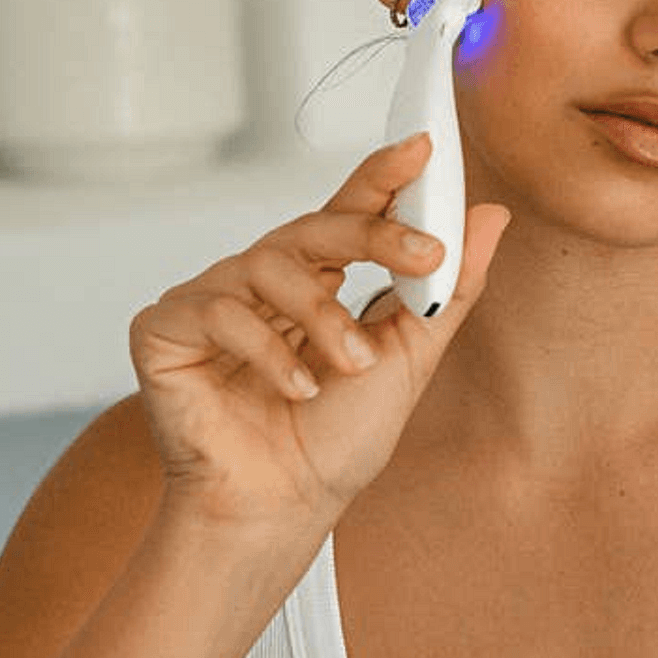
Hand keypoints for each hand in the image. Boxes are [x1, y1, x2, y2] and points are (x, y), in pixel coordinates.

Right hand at [129, 134, 509, 537]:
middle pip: (314, 226)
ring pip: (269, 265)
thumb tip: (493, 215)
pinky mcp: (164, 329)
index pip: (350, 212)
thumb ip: (451, 288)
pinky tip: (296, 389)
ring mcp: (211, 299)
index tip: (424, 148)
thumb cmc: (337, 439)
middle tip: (425, 254)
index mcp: (317, 279)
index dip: (382, 176)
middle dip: (374, 234)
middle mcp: (263, 280)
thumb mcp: (412, 359)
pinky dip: (265, 349)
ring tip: (352, 366)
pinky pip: (215, 308)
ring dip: (324, 317)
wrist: (280, 509)